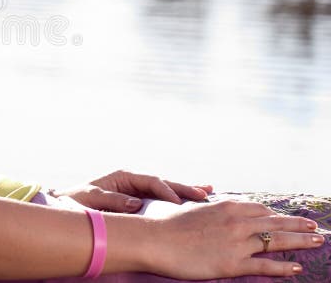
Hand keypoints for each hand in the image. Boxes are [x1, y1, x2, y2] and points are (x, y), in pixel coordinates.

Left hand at [49, 169, 212, 212]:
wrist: (68, 209)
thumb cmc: (77, 203)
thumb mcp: (90, 198)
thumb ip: (111, 200)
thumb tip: (134, 204)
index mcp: (124, 178)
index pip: (151, 182)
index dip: (166, 191)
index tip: (177, 203)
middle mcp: (134, 184)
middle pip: (164, 184)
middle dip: (184, 189)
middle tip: (204, 194)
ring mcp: (139, 194)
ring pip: (167, 193)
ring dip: (186, 194)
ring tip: (208, 193)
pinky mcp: (141, 206)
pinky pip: (162, 204)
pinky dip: (178, 203)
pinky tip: (196, 203)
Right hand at [151, 198, 322, 278]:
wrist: (155, 239)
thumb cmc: (168, 224)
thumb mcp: (192, 208)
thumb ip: (210, 208)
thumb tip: (212, 200)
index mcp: (227, 207)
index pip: (260, 210)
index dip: (277, 215)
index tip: (288, 219)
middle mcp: (236, 222)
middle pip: (275, 223)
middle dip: (298, 225)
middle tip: (316, 227)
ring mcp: (236, 243)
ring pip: (276, 241)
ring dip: (300, 242)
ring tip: (317, 241)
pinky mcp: (232, 263)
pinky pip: (264, 266)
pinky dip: (282, 267)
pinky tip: (296, 268)